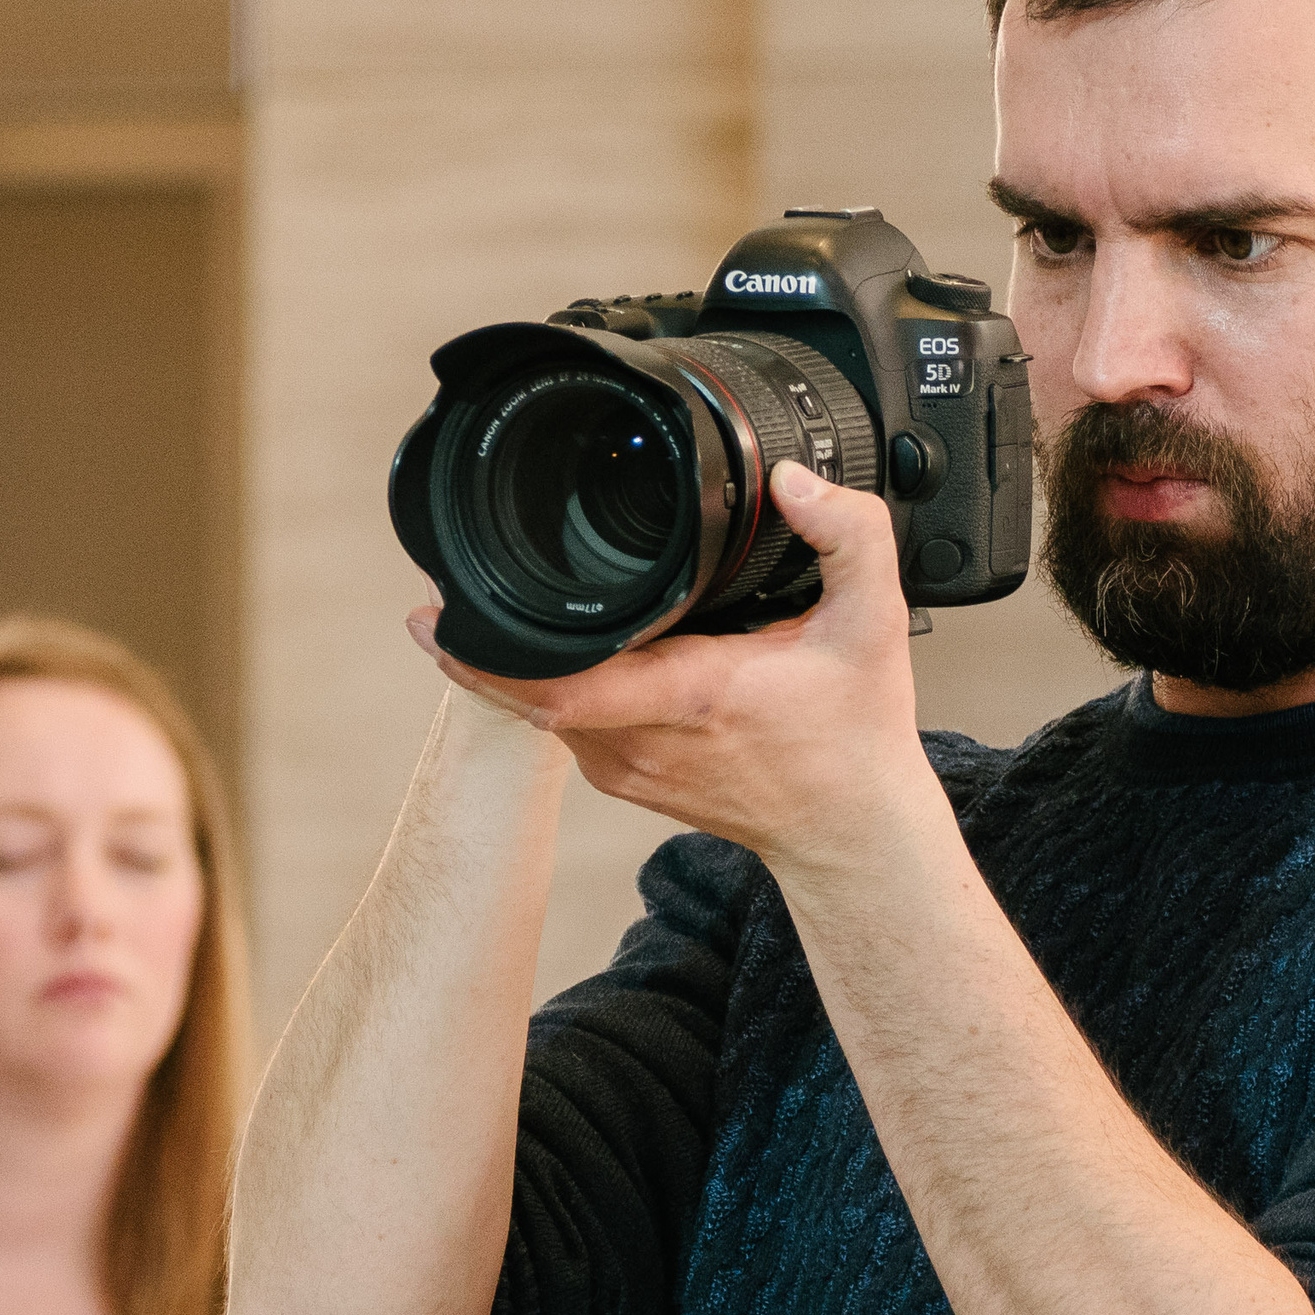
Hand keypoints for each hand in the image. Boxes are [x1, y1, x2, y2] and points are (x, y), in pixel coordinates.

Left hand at [411, 464, 939, 877]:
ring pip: (536, 712)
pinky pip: (560, 726)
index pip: (565, 683)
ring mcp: (628, 767)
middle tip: (439, 586)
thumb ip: (850, 536)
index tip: (443, 612)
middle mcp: (644, 741)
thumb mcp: (875, 623)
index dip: (492, 652)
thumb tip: (793, 481)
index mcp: (693, 696)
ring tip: (472, 605)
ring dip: (503, 664)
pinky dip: (537, 686)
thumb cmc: (856, 736)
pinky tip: (532, 647)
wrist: (850, 833)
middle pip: (527, 694)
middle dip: (477, 642)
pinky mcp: (625, 778)